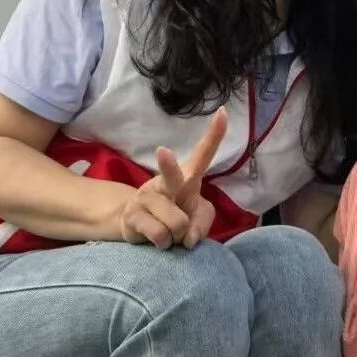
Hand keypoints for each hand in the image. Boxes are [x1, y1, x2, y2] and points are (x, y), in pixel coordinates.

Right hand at [120, 108, 227, 249]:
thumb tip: (188, 237)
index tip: (223, 112)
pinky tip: (158, 240)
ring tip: (171, 233)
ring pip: (176, 223)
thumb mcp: (199, 220)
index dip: (214, 134)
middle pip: (171, 174)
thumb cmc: (177, 217)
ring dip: (178, 236)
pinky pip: (161, 236)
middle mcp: (165, 181)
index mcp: (186, 176)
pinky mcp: (133, 215)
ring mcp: (146, 196)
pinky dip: (165, 244)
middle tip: (162, 151)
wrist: (140, 229)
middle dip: (168, 165)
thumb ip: (202, 224)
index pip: (203, 153)